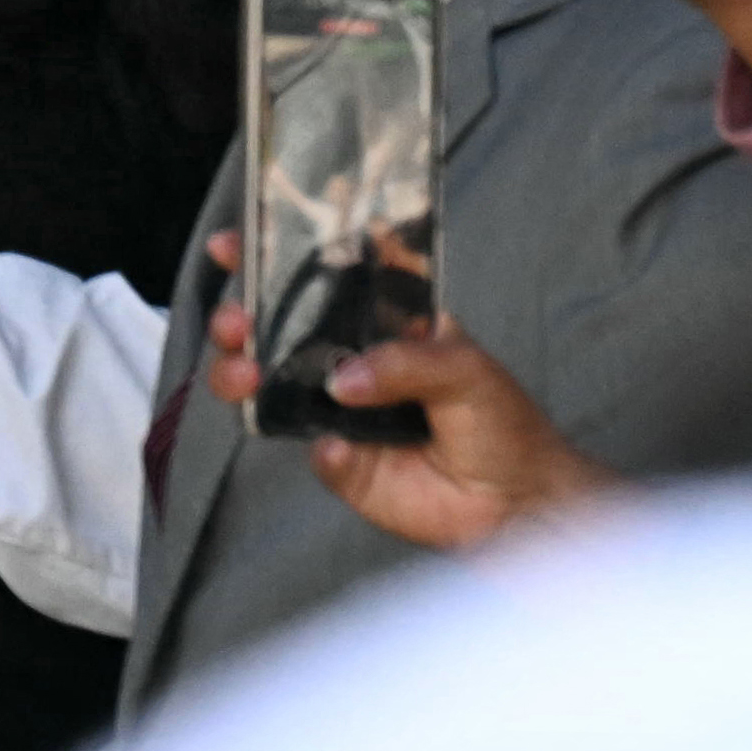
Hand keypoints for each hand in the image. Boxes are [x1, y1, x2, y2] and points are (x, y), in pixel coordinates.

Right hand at [202, 230, 622, 554]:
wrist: (520, 504)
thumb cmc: (504, 422)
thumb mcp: (466, 369)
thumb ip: (405, 362)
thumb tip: (341, 380)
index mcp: (380, 324)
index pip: (320, 282)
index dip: (271, 261)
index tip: (230, 246)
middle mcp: (347, 360)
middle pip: (271, 330)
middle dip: (238, 318)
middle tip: (236, 322)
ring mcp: (335, 411)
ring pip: (265, 385)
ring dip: (238, 372)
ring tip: (244, 373)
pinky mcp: (338, 460)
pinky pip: (306, 447)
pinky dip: (315, 445)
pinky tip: (337, 446)